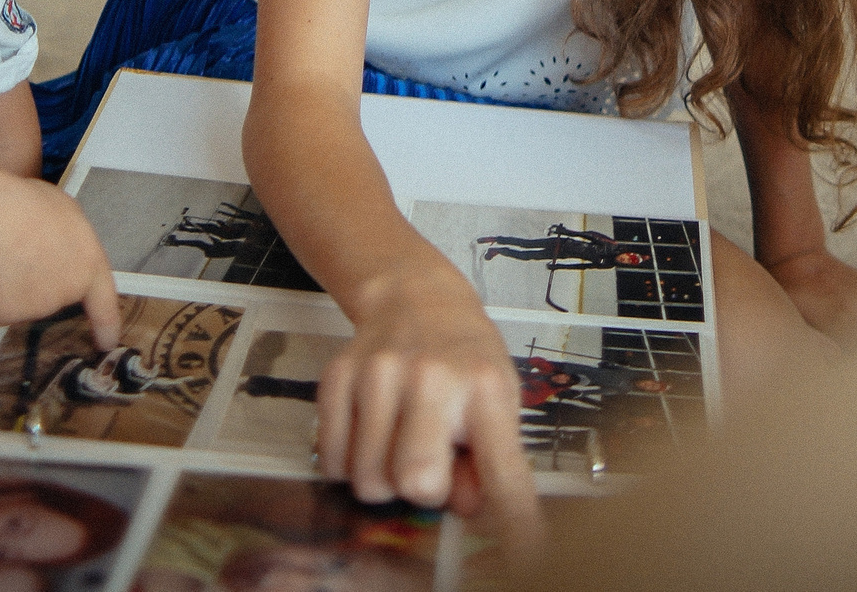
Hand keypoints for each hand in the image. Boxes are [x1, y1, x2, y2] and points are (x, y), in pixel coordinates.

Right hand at [0, 173, 120, 346]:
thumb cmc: (27, 206)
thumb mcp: (66, 213)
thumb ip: (71, 241)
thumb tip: (60, 251)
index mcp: (89, 265)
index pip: (103, 303)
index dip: (107, 326)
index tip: (108, 342)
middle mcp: (67, 292)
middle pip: (53, 295)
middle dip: (40, 278)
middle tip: (22, 248)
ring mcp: (36, 307)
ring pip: (23, 301)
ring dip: (14, 283)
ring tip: (3, 251)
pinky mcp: (5, 315)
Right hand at [317, 265, 539, 544]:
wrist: (415, 298)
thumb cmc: (462, 356)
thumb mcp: (496, 400)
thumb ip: (489, 463)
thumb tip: (469, 510)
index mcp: (485, 388)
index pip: (502, 471)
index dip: (513, 523)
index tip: (524, 558)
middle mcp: (432, 377)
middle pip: (416, 482)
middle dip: (422, 489)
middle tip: (430, 460)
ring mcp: (379, 374)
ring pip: (368, 480)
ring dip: (382, 479)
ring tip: (399, 441)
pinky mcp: (338, 377)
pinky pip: (331, 460)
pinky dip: (348, 463)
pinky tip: (370, 433)